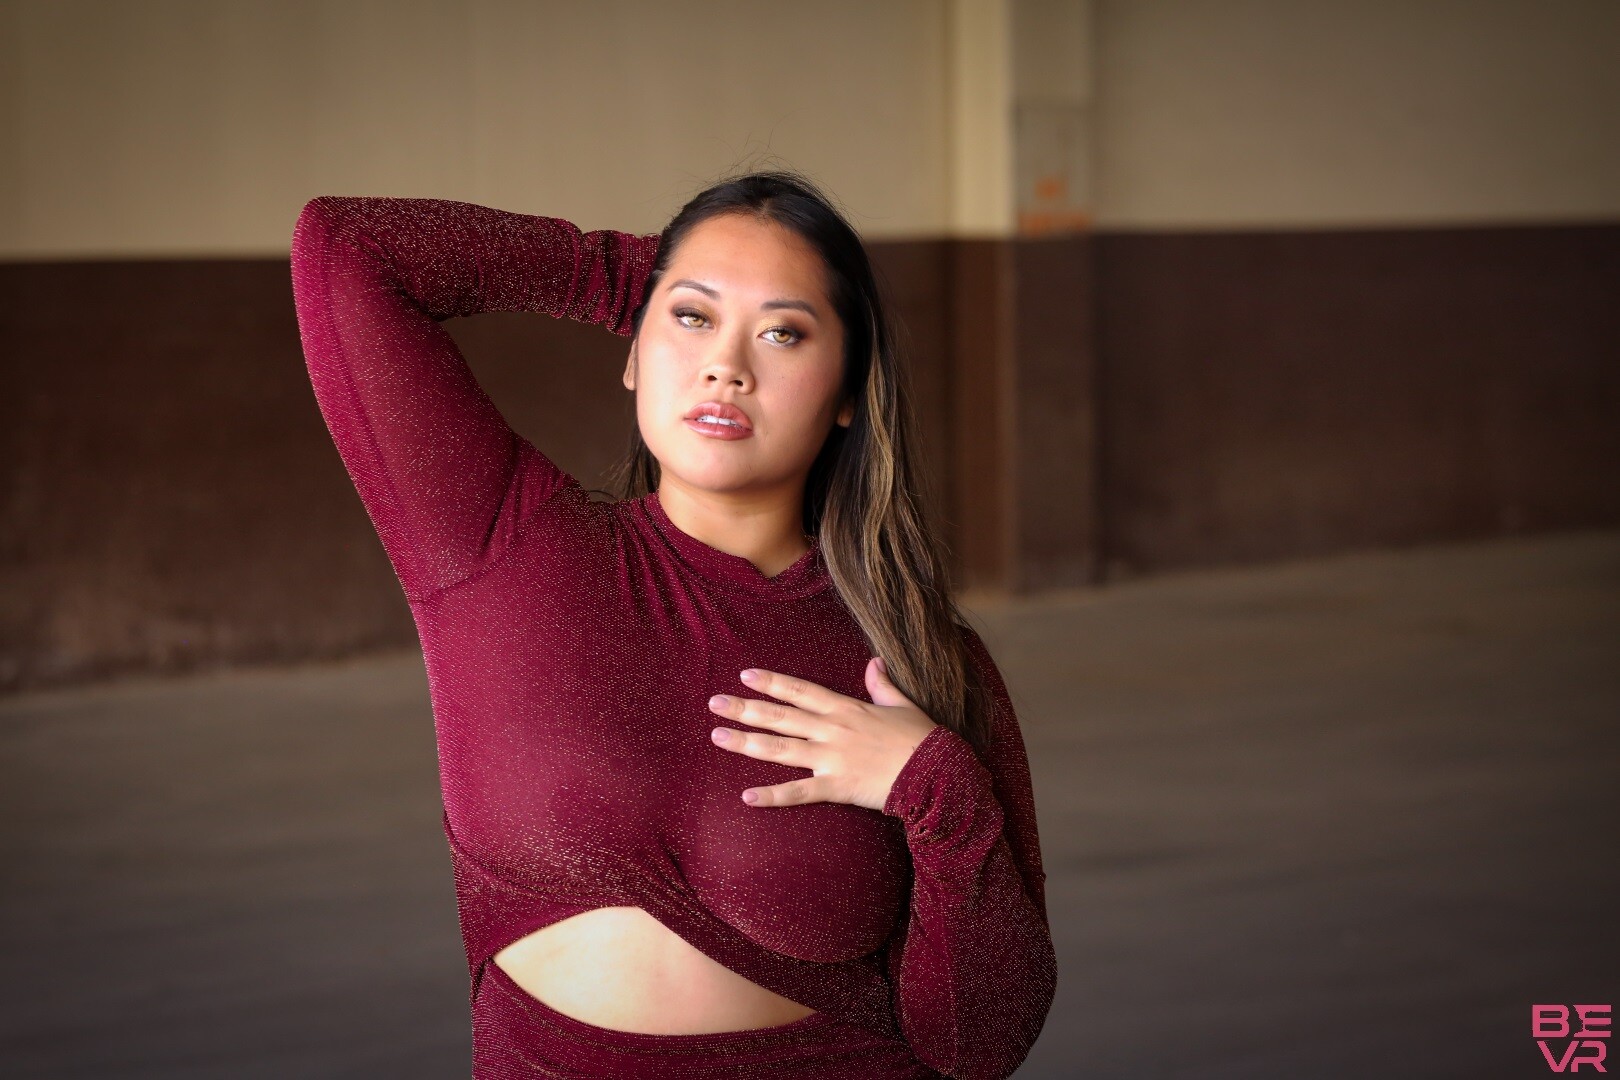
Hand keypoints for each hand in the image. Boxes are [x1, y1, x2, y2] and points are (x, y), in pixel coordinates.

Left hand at [706, 657, 939, 811]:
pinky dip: (772, 796)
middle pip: (780, 716)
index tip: (745, 675)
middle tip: (715, 703)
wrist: (937, 773)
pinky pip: (799, 792)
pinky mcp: (836, 787)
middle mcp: (832, 730)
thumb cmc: (922, 739)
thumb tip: (874, 662)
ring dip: (746, 743)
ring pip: (780, 749)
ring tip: (717, 737)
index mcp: (846, 709)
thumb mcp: (902, 704)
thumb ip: (882, 684)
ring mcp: (831, 759)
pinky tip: (746, 796)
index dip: (772, 682)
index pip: (801, 691)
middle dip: (745, 708)